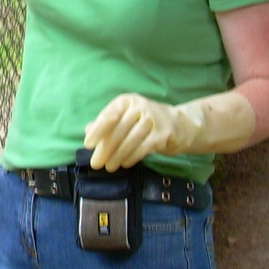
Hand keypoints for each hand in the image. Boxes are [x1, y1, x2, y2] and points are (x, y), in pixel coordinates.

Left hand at [84, 91, 255, 171]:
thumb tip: (88, 130)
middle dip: (105, 149)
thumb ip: (108, 123)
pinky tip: (124, 164)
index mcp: (127, 101)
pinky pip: (143, 148)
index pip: (108, 115)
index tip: (88, 144)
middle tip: (96, 163)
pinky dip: (131, 157)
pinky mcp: (163, 133)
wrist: (181, 125)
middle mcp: (139, 106)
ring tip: (108, 167)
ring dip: (117, 156)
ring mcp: (153, 119)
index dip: (97, 130)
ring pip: (129, 141)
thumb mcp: (126, 118)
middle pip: (118, 130)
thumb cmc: (146, 123)